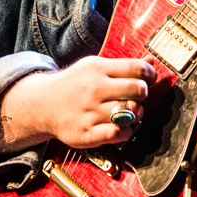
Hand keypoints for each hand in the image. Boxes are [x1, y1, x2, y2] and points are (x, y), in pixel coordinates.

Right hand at [0, 56, 158, 155]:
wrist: (43, 105)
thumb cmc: (76, 84)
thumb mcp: (96, 67)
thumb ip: (125, 66)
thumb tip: (153, 62)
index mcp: (98, 69)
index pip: (138, 69)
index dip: (150, 75)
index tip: (148, 79)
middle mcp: (94, 90)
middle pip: (139, 90)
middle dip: (143, 93)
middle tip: (137, 96)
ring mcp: (90, 113)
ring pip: (132, 113)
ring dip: (137, 113)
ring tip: (129, 111)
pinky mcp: (87, 134)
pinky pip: (120, 133)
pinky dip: (126, 131)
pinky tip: (121, 125)